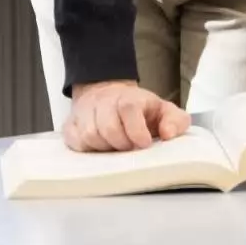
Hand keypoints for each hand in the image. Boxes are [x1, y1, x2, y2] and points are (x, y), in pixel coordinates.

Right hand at [62, 80, 188, 153]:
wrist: (107, 95)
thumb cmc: (138, 109)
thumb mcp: (163, 110)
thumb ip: (176, 120)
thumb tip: (169, 134)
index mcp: (128, 98)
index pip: (128, 109)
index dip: (136, 129)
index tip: (144, 144)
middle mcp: (103, 102)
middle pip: (107, 126)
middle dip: (121, 143)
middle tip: (129, 148)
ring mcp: (84, 113)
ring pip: (89, 135)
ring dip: (105, 148)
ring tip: (115, 148)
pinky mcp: (70, 125)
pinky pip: (74, 142)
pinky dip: (87, 149)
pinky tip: (99, 149)